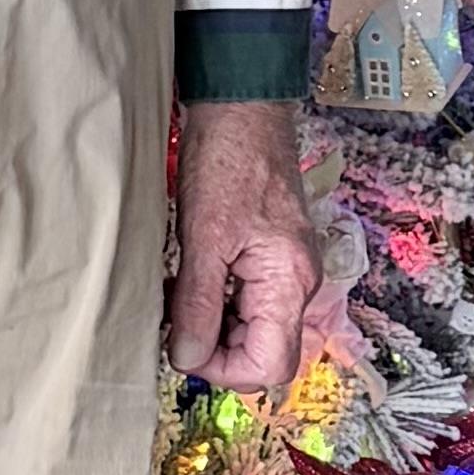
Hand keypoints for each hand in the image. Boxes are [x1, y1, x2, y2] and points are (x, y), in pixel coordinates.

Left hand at [170, 97, 322, 390]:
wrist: (242, 105)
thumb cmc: (228, 158)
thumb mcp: (204, 234)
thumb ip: (198, 304)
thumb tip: (188, 360)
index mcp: (290, 282)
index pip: (271, 366)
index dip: (224, 369)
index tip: (183, 346)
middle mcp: (298, 283)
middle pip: (265, 353)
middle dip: (216, 349)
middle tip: (175, 319)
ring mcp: (287, 270)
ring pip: (253, 330)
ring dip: (212, 324)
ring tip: (178, 293)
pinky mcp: (271, 257)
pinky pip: (247, 302)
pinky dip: (216, 302)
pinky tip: (189, 278)